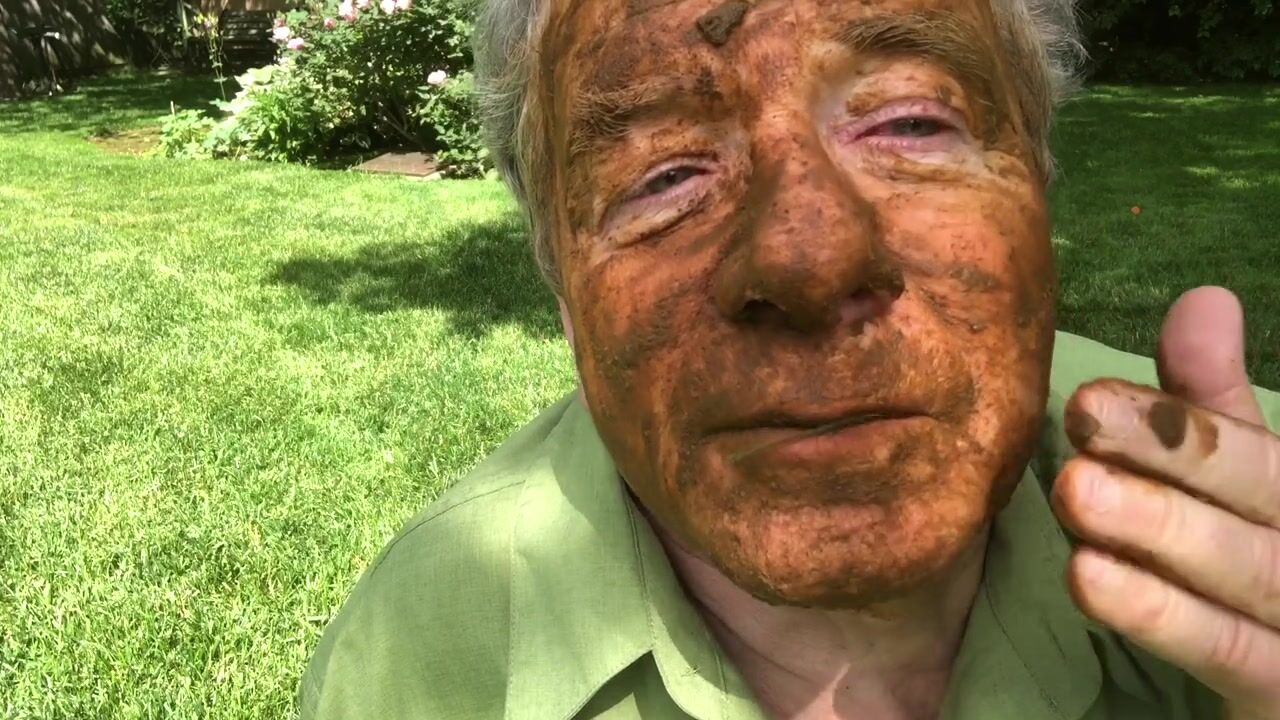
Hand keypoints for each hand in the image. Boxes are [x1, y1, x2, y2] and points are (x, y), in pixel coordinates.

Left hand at [1052, 287, 1279, 719]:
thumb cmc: (1254, 560)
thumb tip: (1204, 297)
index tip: (1086, 401)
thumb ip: (1209, 405)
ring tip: (1076, 493)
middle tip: (1079, 428)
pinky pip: (1231, 652)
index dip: (1172, 423)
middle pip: (1258, 495)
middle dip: (1171, 460)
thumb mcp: (1237, 478)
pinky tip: (1091, 578)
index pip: (1248, 447)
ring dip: (1160, 531)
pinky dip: (1164, 615)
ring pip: (1245, 571)